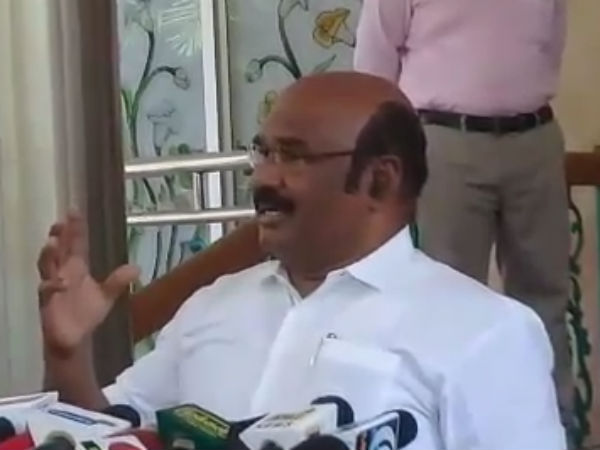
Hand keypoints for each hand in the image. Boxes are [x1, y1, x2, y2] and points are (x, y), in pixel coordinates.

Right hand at [38, 212, 138, 356]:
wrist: (74, 339)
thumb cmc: (86, 313)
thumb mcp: (106, 296)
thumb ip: (118, 281)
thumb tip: (136, 268)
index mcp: (76, 268)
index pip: (75, 244)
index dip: (75, 228)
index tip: (74, 211)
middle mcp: (62, 273)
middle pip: (59, 250)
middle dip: (58, 236)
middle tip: (60, 223)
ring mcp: (53, 286)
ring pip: (47, 266)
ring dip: (49, 255)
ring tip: (53, 243)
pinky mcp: (48, 302)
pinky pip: (46, 291)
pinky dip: (51, 285)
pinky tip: (58, 282)